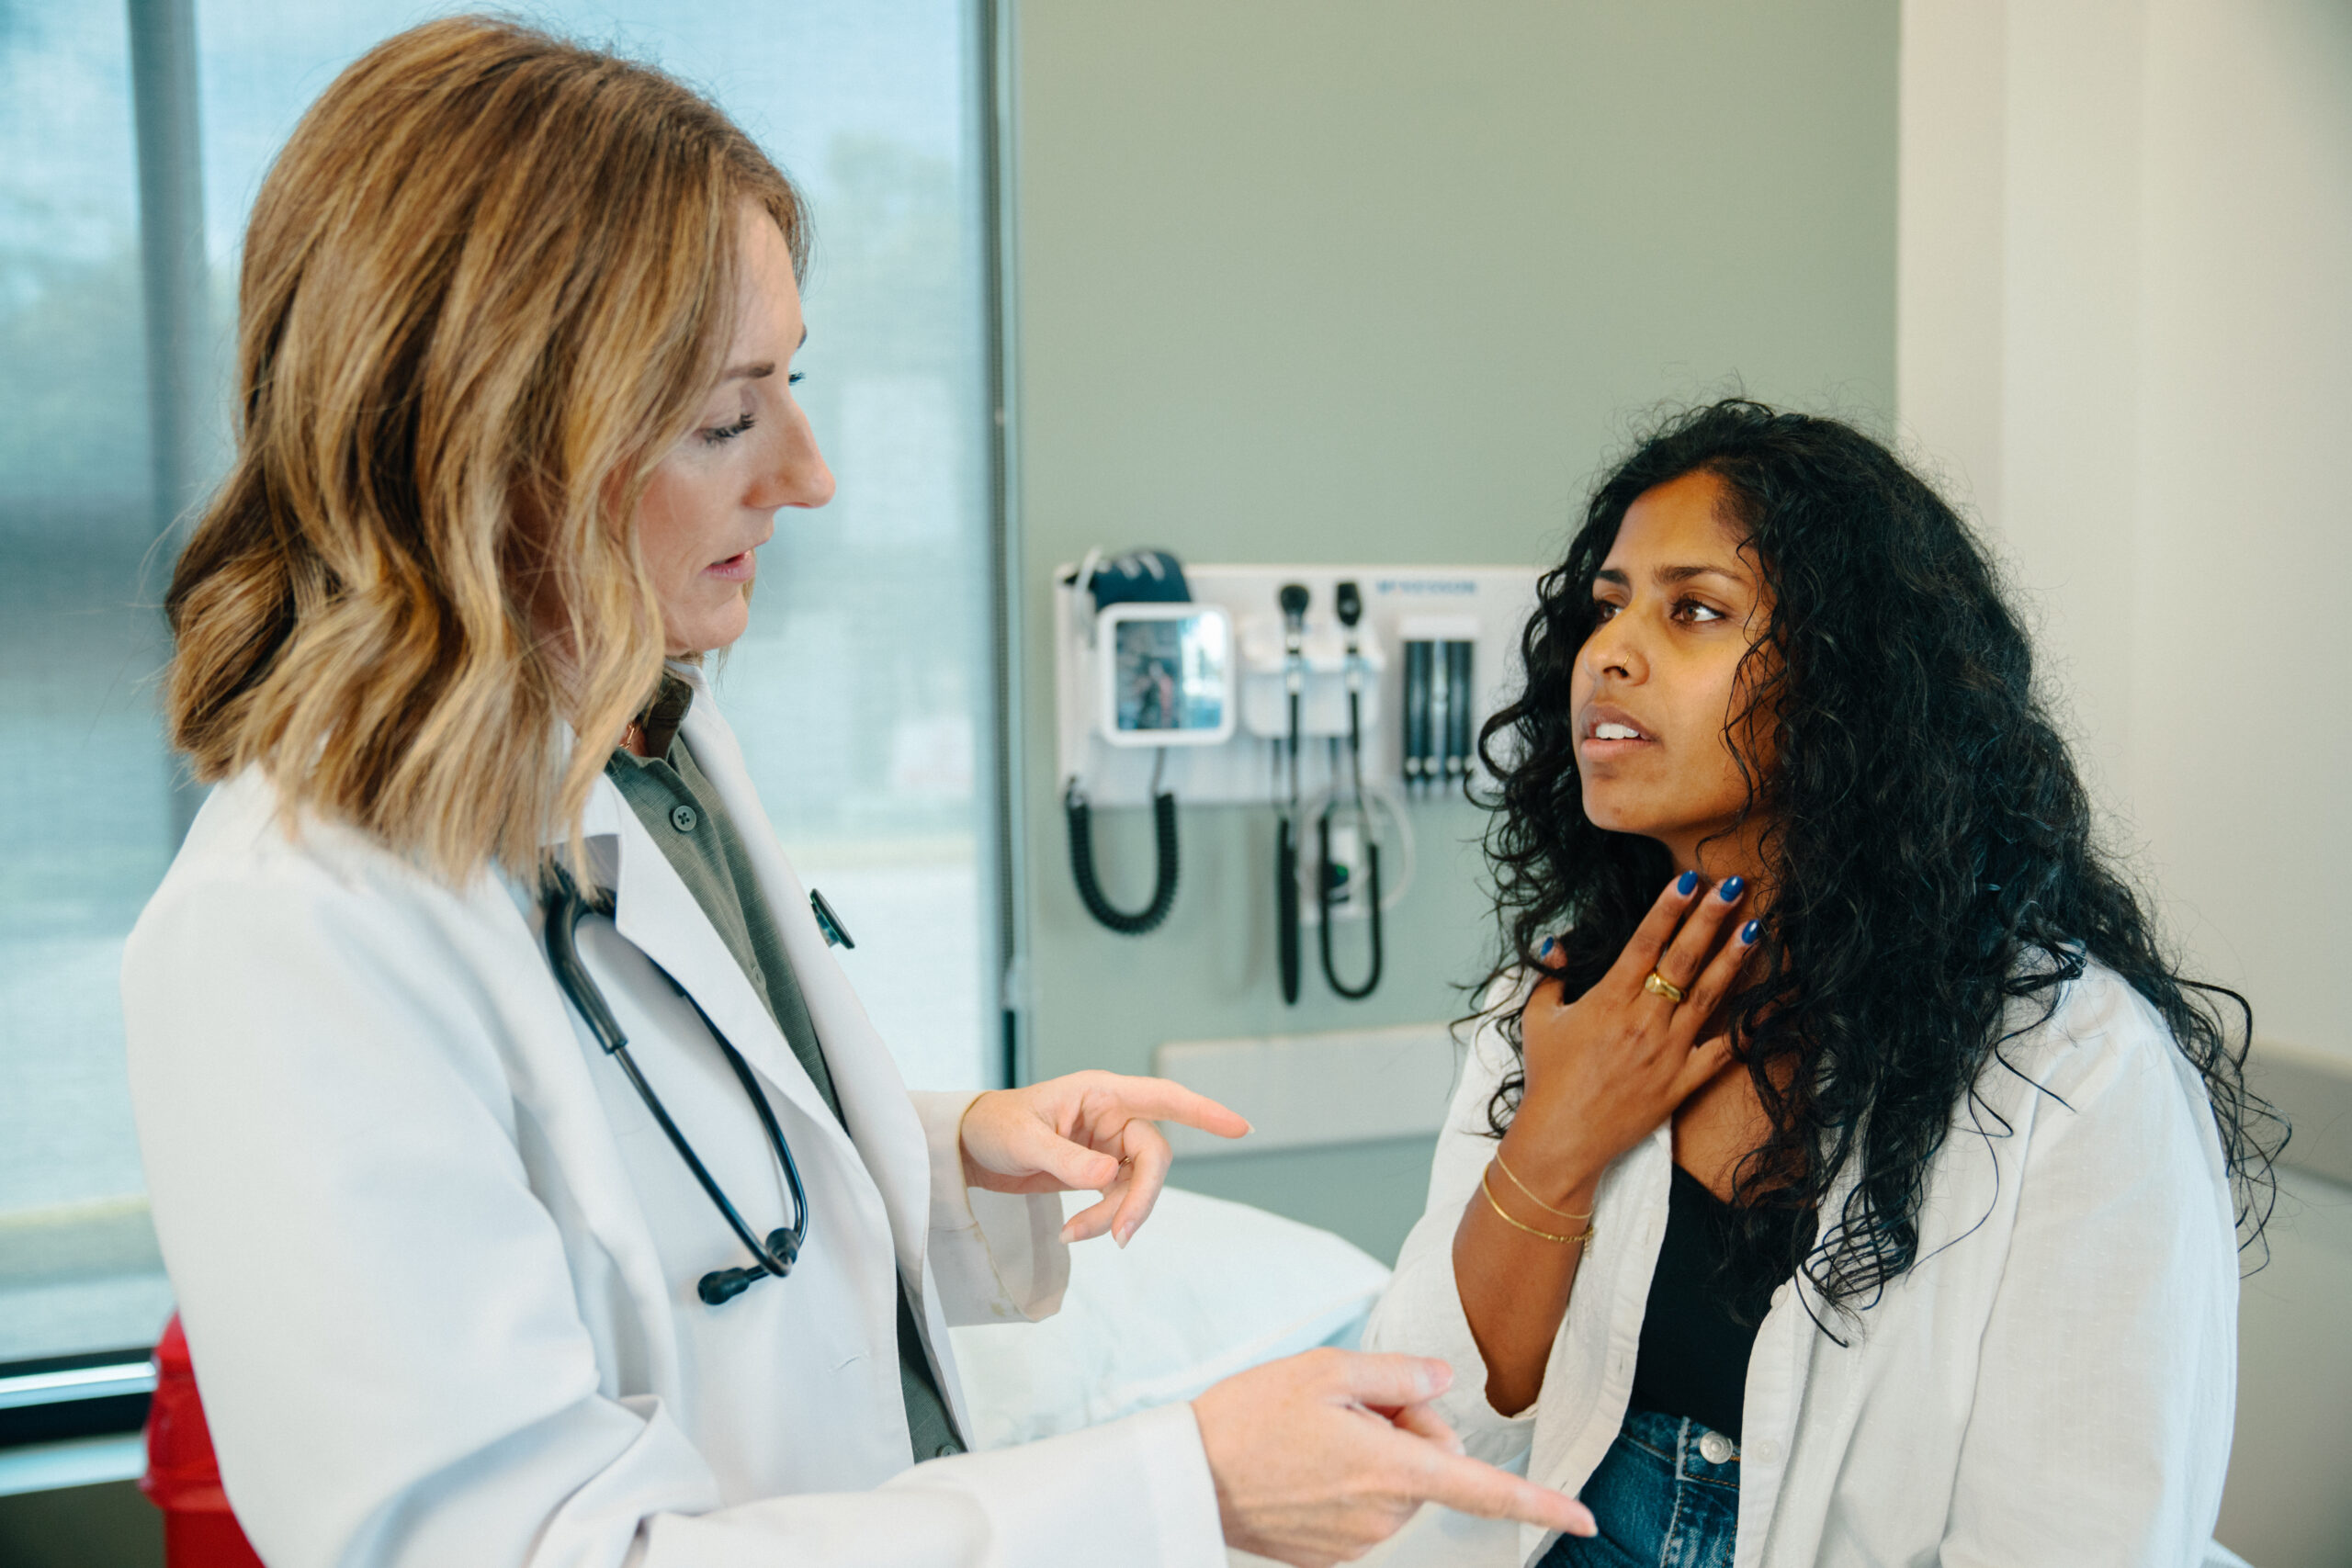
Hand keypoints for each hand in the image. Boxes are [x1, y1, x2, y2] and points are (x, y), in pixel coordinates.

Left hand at [957, 1070, 1249, 1245]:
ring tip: (1074, 1235)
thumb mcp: (1024, 1141)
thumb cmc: (994, 1127)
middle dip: (1140, 1200)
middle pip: (1154, 1160)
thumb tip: (1110, 1177)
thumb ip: (1067, 1159)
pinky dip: (1102, 1221)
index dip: (1204, 1112)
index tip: (1242, 1129)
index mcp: (1102, 1094)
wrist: (969, 1148)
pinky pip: (1118, 1200)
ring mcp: (1109, 1146)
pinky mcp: (1099, 1172)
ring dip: (1115, 1216)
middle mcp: (1113, 1117)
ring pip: (1138, 1186)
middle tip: (1118, 1237)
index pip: (1164, 1098)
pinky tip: (1073, 1233)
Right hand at [1192, 1349, 1595, 1566]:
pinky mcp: (1334, 1557)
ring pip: (1398, 1485)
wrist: (1188, 1477)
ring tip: (1314, 1437)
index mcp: (1391, 1469)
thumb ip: (1397, 1374)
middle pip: (1431, 1462)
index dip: (1541, 1503)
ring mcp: (1359, 1542)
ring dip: (1374, 1455)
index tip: (1585, 1516)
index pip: (1483, 1489)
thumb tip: (1442, 1384)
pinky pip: (1367, 1510)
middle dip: (1404, 1428)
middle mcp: (1384, 1516)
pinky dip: (1350, 1483)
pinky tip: (1306, 1466)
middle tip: (1345, 1407)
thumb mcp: (1325, 1371)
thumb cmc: (1250, 1419)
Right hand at [1508, 872, 1757, 1195]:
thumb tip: (1558, 942)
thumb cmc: (1547, 1078)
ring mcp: (1667, 1052)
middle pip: (1683, 960)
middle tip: (1734, 885)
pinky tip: (1772, 1003)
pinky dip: (1750, 1028)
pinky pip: (1723, 1052)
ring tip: (1757, 926)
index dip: (1668, 908)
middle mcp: (1643, 1021)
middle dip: (1709, 918)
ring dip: (1733, 959)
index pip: (1644, 943)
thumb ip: (1550, 976)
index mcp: (1608, 1001)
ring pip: (1708, 996)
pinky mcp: (1683, 1081)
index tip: (1689, 879)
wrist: (1562, 1138)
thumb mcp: (1538, 1019)